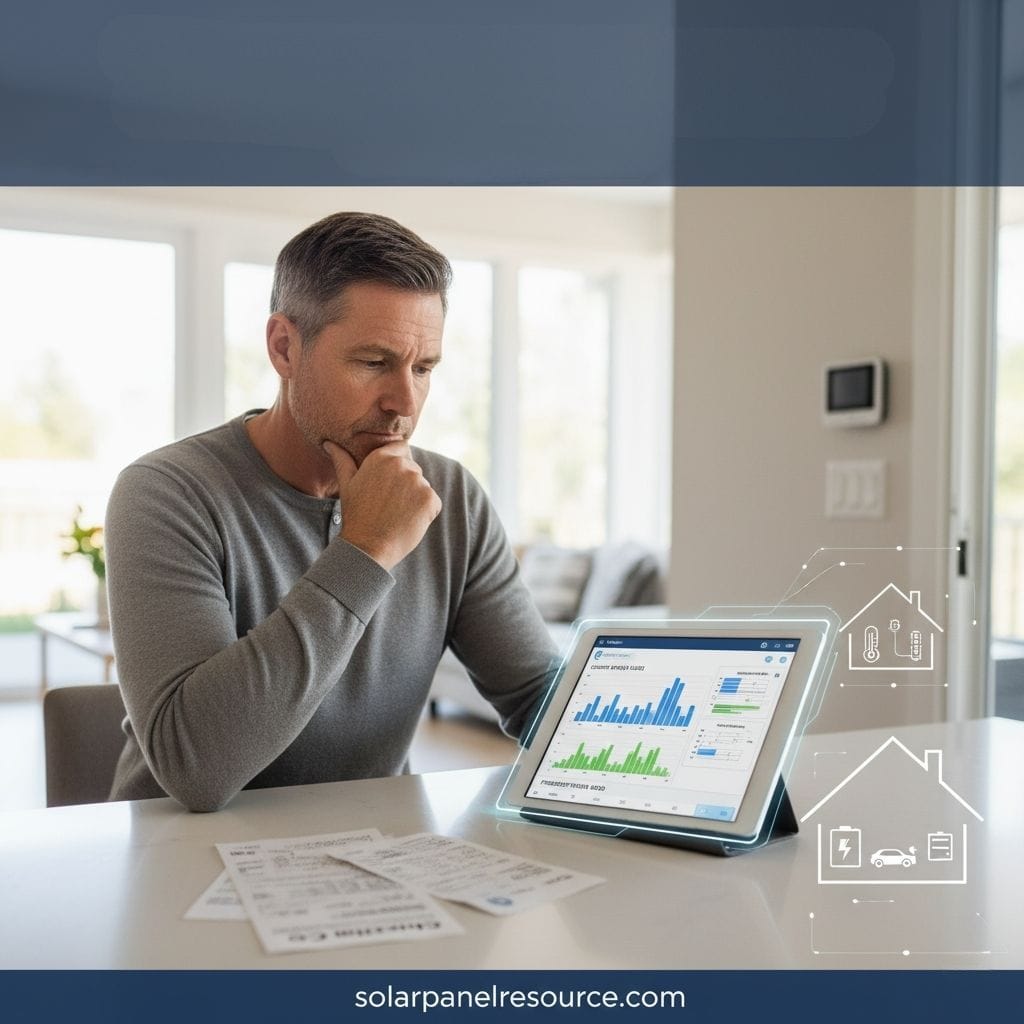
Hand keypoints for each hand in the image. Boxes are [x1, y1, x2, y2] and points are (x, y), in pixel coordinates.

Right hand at [323, 440, 441, 569]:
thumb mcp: (347, 484)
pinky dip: (425, 512)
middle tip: (388, 503)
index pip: (402, 448)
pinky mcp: (430, 500)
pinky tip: (407, 522)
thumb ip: (342, 460)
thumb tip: (329, 443)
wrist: (367, 547)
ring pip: (423, 486)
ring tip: (396, 514)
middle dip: (405, 483)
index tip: (389, 481)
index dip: (398, 463)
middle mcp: (402, 465)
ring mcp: (418, 482)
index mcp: (381, 457)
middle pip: (413, 468)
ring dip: (415, 498)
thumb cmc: (356, 515)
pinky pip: (433, 502)